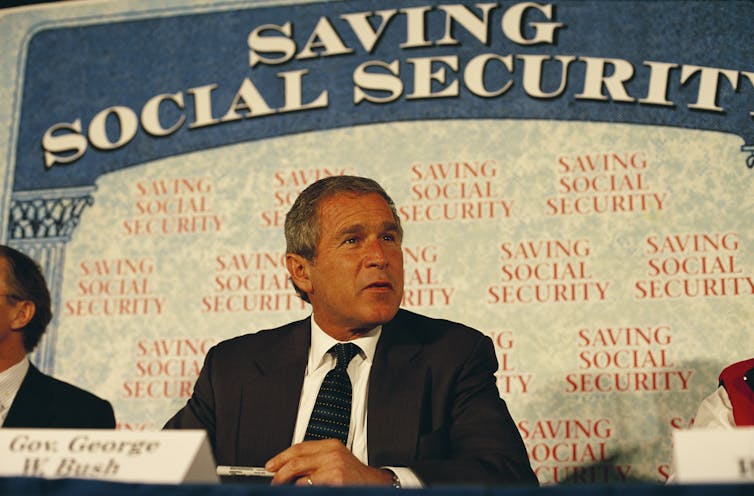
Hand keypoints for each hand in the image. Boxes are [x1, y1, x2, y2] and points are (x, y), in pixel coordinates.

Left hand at [265, 439, 393, 485]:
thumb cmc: (354, 476)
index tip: (271, 465)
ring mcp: (333, 468)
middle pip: (296, 460)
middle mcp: (332, 454)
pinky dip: (301, 490)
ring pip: (300, 477)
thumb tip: (290, 466)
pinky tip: (300, 490)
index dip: (282, 457)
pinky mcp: (335, 481)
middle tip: (274, 480)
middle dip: (280, 472)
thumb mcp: (337, 460)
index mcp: (331, 445)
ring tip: (285, 488)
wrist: (375, 484)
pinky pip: (309, 487)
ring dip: (289, 485)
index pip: (299, 447)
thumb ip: (317, 459)